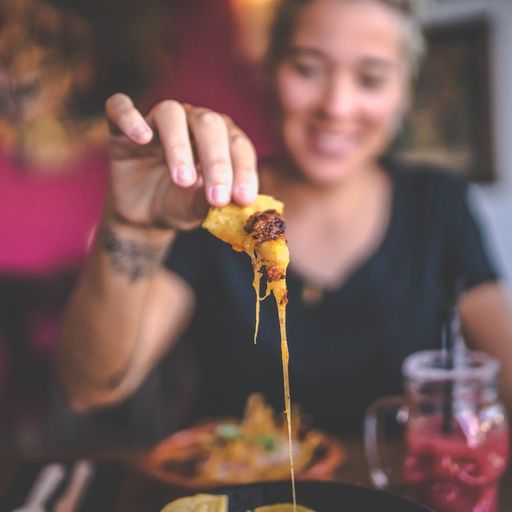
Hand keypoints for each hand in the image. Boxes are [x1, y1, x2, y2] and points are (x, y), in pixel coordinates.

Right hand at [105, 94, 258, 230]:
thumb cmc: (180, 204)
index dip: (244, 171)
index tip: (243, 199)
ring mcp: (157, 122)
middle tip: (217, 197)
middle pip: (209, 125)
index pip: (238, 146)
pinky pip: (120, 108)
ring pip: (171, 113)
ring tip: (183, 180)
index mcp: (221, 138)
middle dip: (217, 162)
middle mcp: (192, 122)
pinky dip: (130, 118)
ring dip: (179, 145)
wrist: (144, 214)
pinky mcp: (122, 127)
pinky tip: (141, 137)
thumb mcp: (197, 208)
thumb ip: (209, 201)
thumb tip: (227, 201)